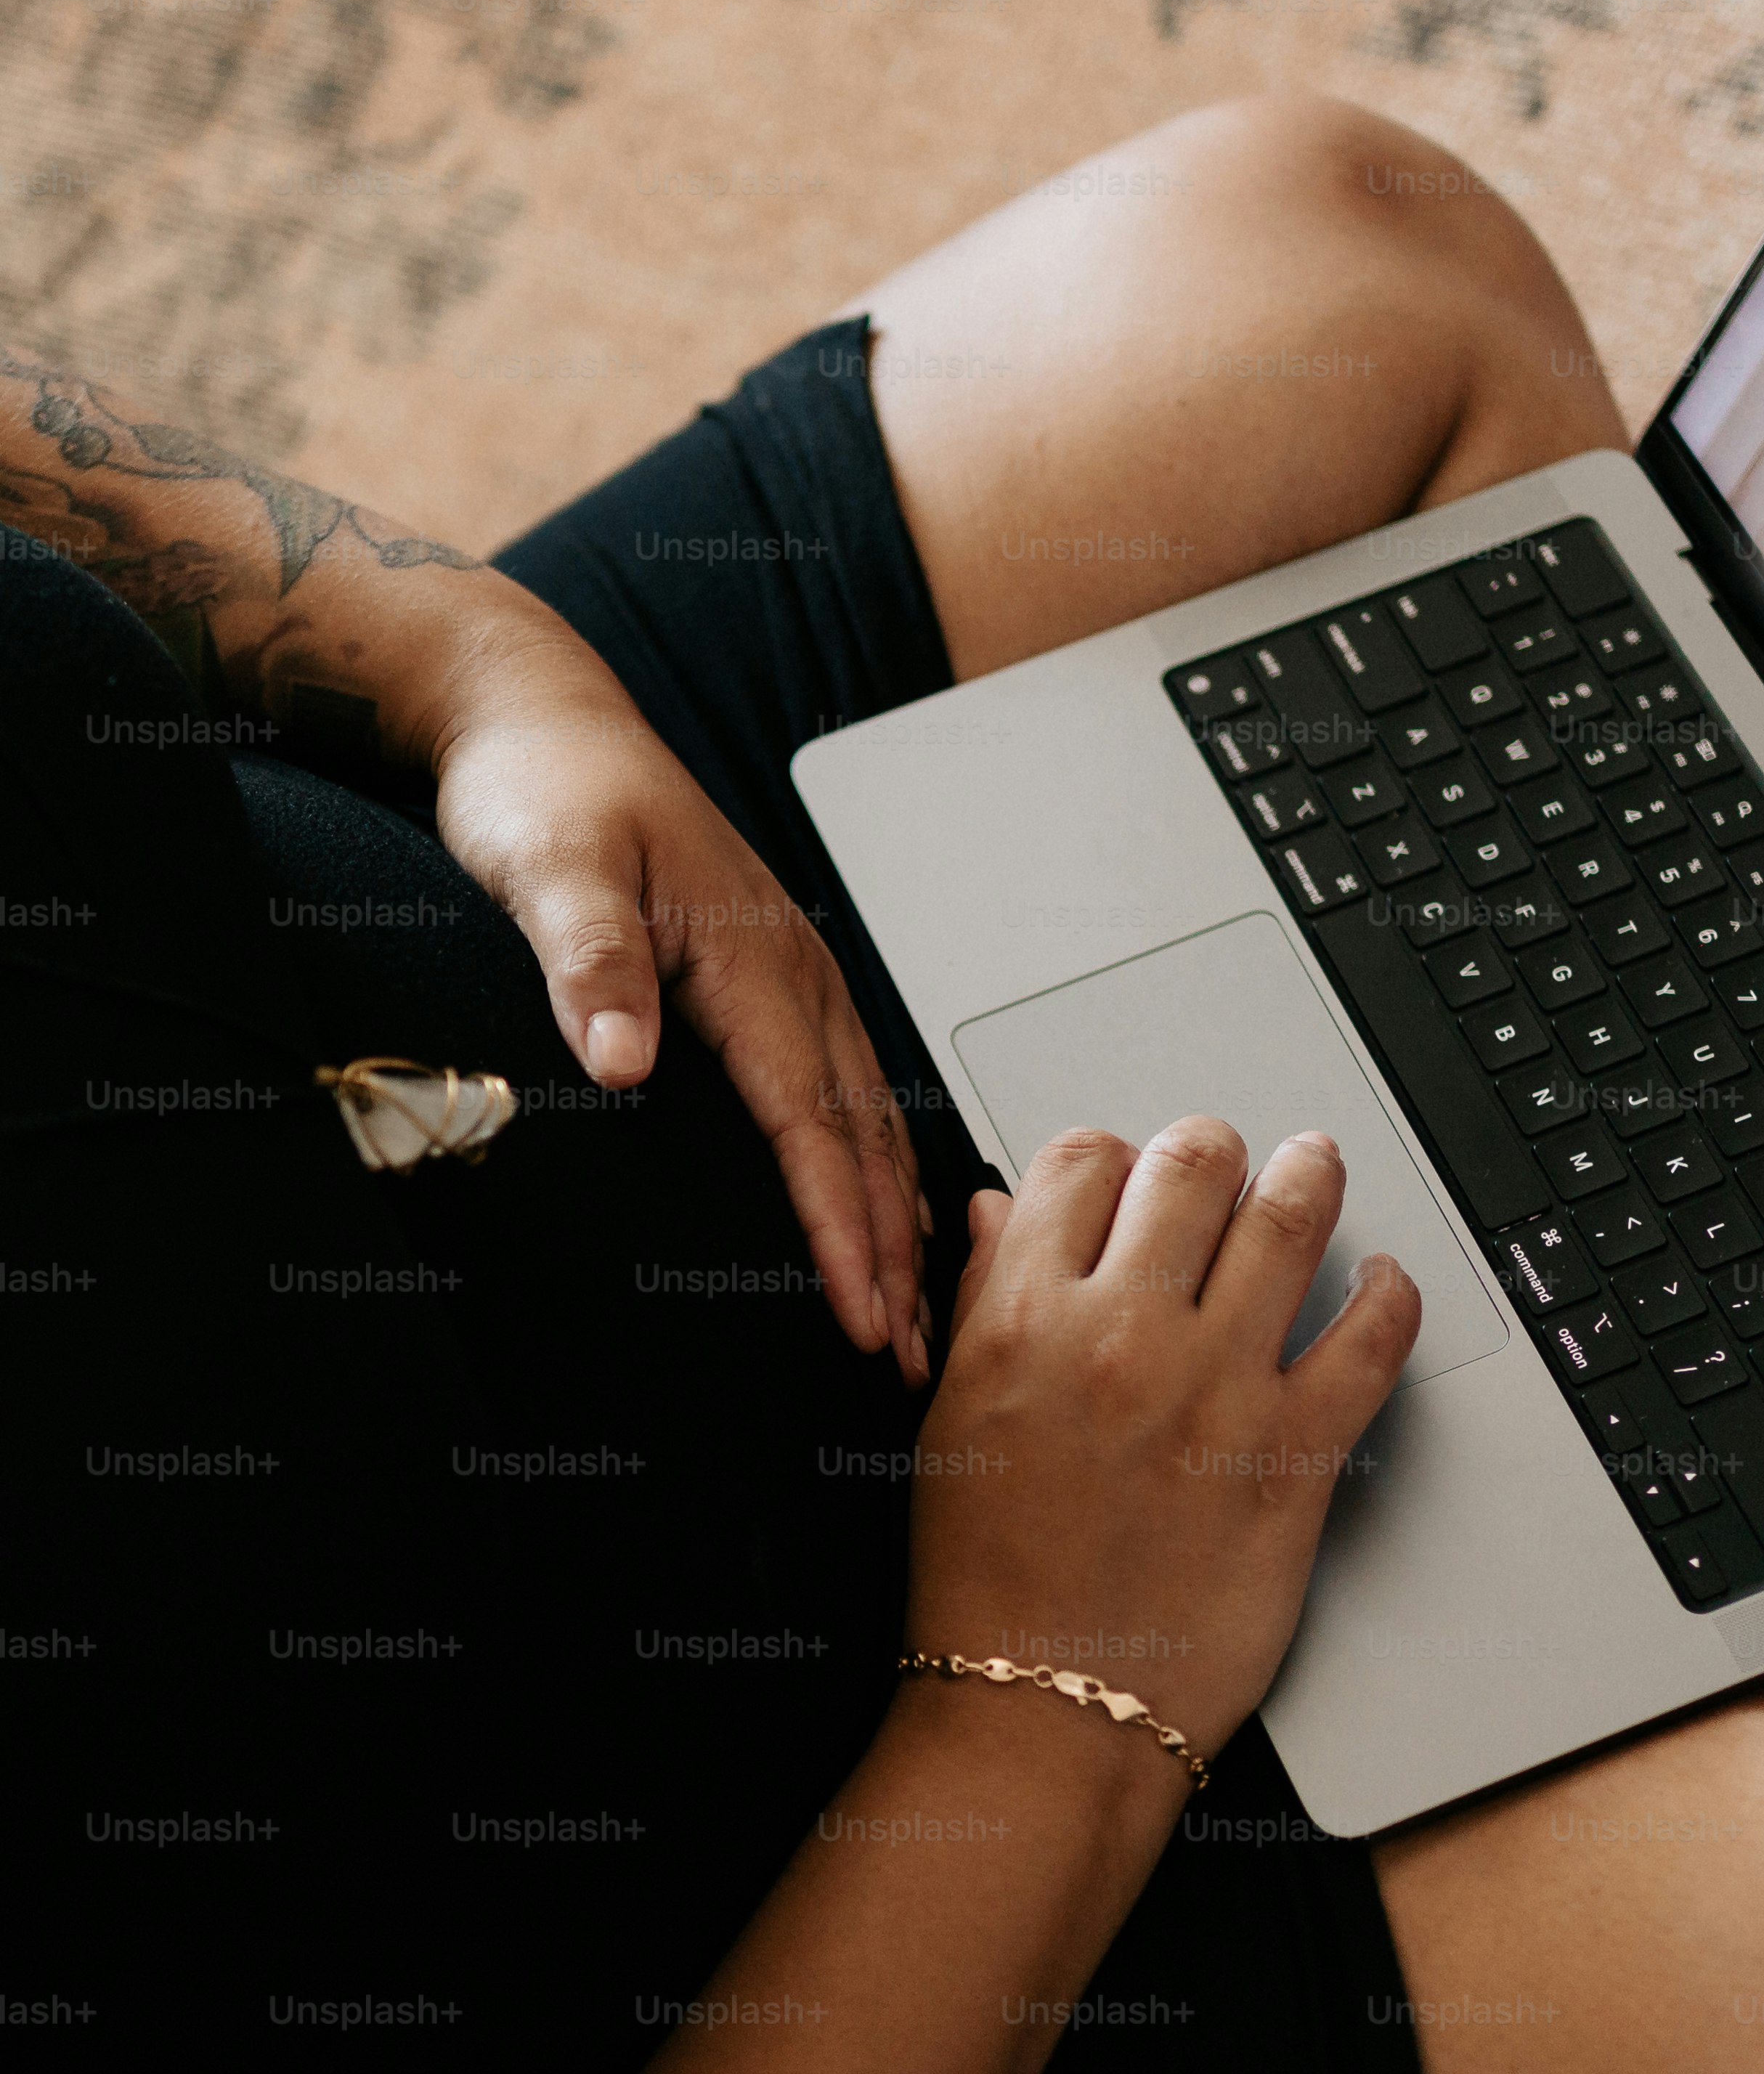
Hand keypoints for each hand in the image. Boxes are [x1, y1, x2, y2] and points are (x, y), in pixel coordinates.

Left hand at [424, 602, 929, 1384]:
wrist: (539, 719)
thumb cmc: (544, 789)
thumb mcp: (549, 866)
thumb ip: (588, 961)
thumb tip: (625, 1060)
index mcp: (750, 956)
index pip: (808, 1120)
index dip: (839, 1226)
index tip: (862, 1314)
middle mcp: (790, 970)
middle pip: (860, 1133)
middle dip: (891, 1250)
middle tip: (910, 1355)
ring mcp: (789, 972)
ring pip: (866, 1115)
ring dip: (894, 1215)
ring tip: (914, 1307)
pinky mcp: (767, 975)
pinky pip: (843, 1085)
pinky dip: (872, 1158)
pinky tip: (882, 1199)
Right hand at [907, 1117, 1420, 1759]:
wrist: (1045, 1710)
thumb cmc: (988, 1583)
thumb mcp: (950, 1421)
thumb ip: (982, 1301)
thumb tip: (1004, 1211)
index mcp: (1024, 1320)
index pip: (1080, 1162)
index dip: (1113, 1155)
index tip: (1131, 1174)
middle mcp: (1122, 1336)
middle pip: (1191, 1166)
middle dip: (1213, 1150)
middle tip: (1229, 1164)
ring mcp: (1216, 1391)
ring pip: (1287, 1222)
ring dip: (1311, 1177)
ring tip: (1319, 1166)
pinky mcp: (1294, 1457)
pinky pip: (1372, 1339)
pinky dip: (1391, 1292)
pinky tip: (1386, 1282)